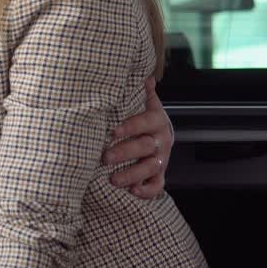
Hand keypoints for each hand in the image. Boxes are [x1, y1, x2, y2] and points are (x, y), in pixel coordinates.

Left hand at [103, 77, 172, 198]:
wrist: (158, 133)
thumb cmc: (143, 116)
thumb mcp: (144, 101)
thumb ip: (141, 91)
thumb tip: (143, 75)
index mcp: (156, 121)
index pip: (145, 122)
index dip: (130, 127)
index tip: (112, 131)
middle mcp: (161, 141)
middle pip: (145, 147)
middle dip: (125, 153)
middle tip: (105, 157)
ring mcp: (161, 159)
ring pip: (150, 168)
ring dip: (132, 174)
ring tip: (114, 179)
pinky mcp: (160, 175)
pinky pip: (158, 186)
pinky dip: (147, 191)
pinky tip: (133, 192)